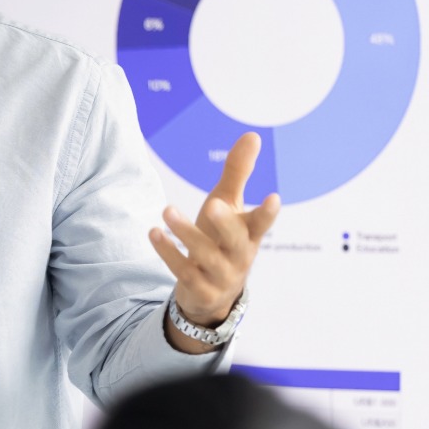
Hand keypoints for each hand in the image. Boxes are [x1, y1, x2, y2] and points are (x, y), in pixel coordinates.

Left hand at [149, 132, 281, 325]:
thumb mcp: (229, 205)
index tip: (273, 198)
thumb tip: (252, 135)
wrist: (212, 293)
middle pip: (235, 241)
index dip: (267, 213)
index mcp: (248, 234)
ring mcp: (220, 276)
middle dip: (225, 224)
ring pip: (205, 256)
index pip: (261, 223)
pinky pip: (184, 271)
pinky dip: (168, 252)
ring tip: (167, 210)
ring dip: (186, 233)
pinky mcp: (200, 289)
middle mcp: (238, 256)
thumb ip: (238, 172)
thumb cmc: (221, 239)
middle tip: (214, 204)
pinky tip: (154, 233)